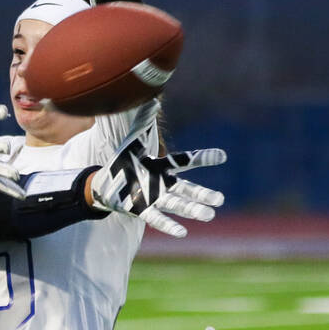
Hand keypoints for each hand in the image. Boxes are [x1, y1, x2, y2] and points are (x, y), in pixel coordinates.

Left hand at [90, 101, 225, 236]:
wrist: (106, 182)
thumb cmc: (123, 161)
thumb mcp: (132, 139)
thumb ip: (142, 120)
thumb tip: (152, 98)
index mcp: (161, 167)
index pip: (185, 161)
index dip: (202, 158)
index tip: (222, 156)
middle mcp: (161, 184)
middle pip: (186, 190)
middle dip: (203, 194)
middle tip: (220, 199)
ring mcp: (152, 198)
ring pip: (176, 204)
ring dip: (192, 210)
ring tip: (209, 215)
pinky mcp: (140, 210)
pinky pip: (156, 219)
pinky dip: (168, 225)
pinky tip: (182, 232)